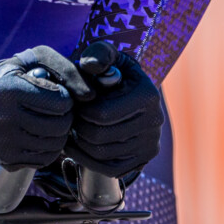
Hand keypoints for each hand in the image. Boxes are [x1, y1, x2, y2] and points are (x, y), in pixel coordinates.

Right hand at [0, 46, 93, 170]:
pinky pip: (45, 159)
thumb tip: (91, 96)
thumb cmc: (17, 76)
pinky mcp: (7, 161)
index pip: (62, 102)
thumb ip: (68, 70)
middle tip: (54, 108)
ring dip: (59, 132)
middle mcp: (2, 120)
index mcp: (8, 90)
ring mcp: (3, 144)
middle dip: (65, 116)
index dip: (65, 96)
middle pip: (61, 126)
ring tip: (46, 119)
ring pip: (56, 145)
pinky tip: (38, 134)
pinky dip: (49, 147)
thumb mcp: (38, 59)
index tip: (53, 91)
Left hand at [65, 46, 163, 177]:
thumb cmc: (112, 75)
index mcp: (147, 95)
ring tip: (71, 127)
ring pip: (100, 153)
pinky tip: (76, 143)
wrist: (129, 98)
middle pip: (98, 136)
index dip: (80, 109)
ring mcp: (149, 145)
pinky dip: (85, 158)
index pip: (101, 114)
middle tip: (69, 117)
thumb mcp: (108, 58)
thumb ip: (97, 54)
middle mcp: (154, 122)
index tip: (75, 102)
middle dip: (77, 126)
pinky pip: (106, 168)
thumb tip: (89, 65)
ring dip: (79, 142)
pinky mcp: (141, 161)